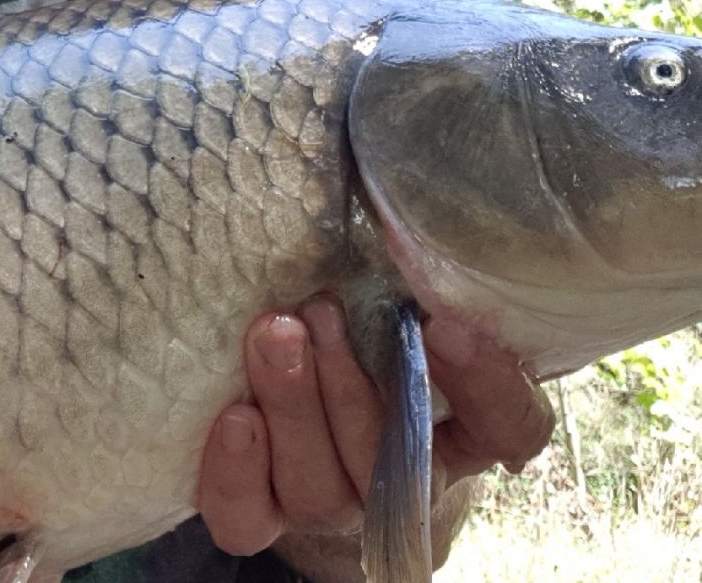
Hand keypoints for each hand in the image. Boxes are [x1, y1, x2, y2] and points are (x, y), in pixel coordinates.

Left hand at [194, 297, 553, 572]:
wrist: (294, 392)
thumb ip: (413, 282)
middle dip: (350, 386)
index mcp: (461, 431)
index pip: (508, 425)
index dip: (485, 384)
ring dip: (294, 408)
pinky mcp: (259, 513)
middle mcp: (400, 481)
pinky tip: (235, 417)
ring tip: (273, 335)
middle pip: (389, 463)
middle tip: (321, 309)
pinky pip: (246, 518)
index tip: (445, 326)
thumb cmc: (359, 328)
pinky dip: (237, 473)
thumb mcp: (397, 299)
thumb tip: (403, 226)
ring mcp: (329, 501)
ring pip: (319, 489)